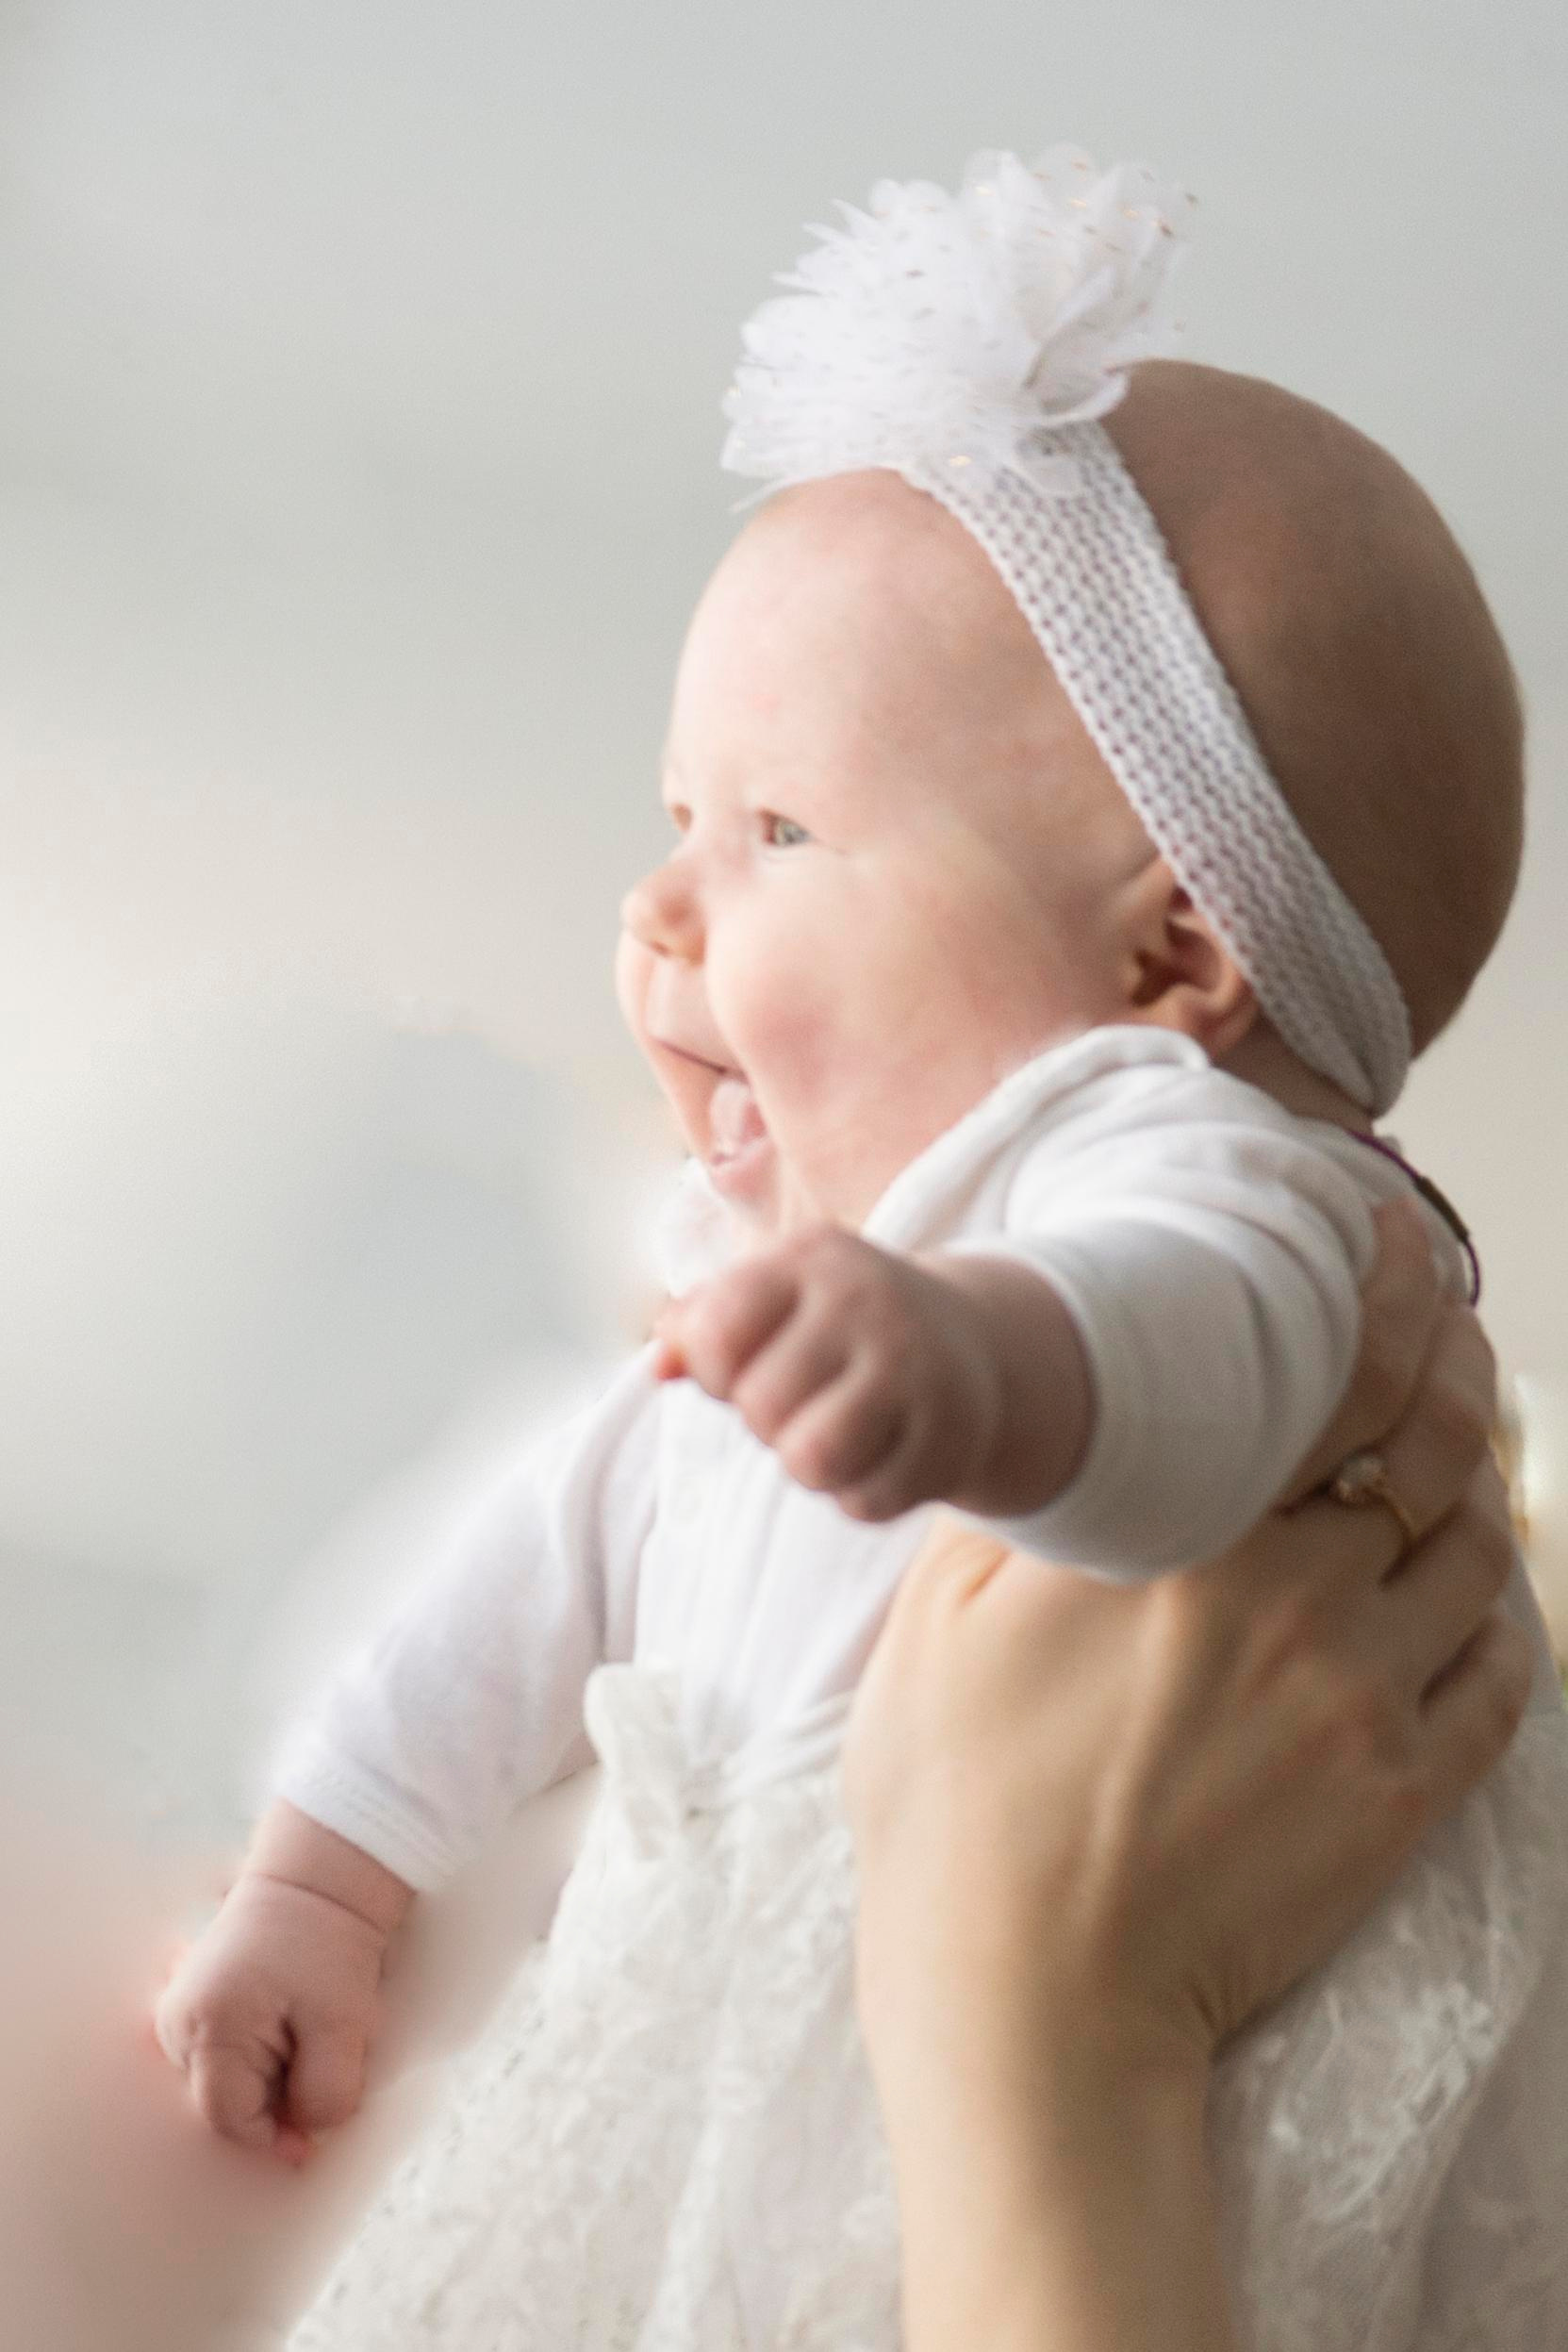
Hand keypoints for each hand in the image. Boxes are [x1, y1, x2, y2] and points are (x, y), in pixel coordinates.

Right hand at [155, 1870, 389, 2166]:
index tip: (314, 2142)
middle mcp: (176, 2021)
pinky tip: (287, 2027)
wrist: (319, 1881)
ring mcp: (177, 2008)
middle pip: (223, 2103)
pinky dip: (257, 2056)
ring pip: (223, 2080)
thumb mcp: (345, 2026)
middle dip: (274, 2104)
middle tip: (320, 2066)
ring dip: (267, 2078)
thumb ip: (327, 2095)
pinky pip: (220, 2052)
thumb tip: (308, 2136)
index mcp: (208, 2028)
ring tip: (307, 2035)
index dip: (274, 2139)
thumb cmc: (331, 1946)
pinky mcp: (191, 1998)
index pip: (230, 2120)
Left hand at [653, 1223, 1001, 1521]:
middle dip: (763, 1422)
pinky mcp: (950, 1438)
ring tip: (826, 1435)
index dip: (712, 1371)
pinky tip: (877, 1454)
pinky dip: (855, 1493)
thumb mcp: (774, 1295)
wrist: (967, 1344)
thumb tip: (659, 1366)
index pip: (716, 1336)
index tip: (740, 1367)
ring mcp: (916, 1371)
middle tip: (796, 1405)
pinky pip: (864, 1502)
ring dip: (805, 1465)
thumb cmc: (837, 1324)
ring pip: (812, 1460)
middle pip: (761, 1407)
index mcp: (811, 1258)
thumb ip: (702, 1323)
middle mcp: (868, 1303)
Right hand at [846, 1201, 1533, 2096]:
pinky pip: (1505, 1676)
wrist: (1028, 2002)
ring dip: (1482, 1494)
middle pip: (1434, 1447)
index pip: (1328, 1377)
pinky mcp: (1402, 1796)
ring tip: (1460, 1469)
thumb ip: (1018, 1506)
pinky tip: (1479, 1600)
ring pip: (1480, 1554)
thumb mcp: (936, 1621)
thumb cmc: (956, 1812)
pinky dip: (1509, 1618)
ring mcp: (1361, 1698)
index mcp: (1179, 1537)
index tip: (1404, 1247)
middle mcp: (1294, 1597)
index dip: (1388, 1295)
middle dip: (1458, 1375)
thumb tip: (1057, 1428)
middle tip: (1453, 1344)